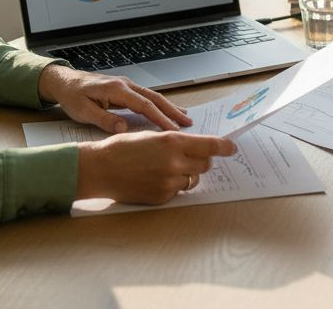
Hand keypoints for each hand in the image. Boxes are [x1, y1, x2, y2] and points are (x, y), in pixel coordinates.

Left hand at [39, 65, 190, 132]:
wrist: (65, 82)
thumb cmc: (73, 96)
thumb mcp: (83, 112)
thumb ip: (104, 119)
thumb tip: (124, 128)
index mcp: (116, 89)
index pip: (144, 105)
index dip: (160, 118)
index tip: (173, 129)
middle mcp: (125, 84)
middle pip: (154, 98)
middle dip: (172, 110)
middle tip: (188, 123)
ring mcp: (126, 85)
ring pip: (152, 96)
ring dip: (168, 107)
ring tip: (185, 117)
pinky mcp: (125, 89)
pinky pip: (146, 97)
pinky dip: (159, 104)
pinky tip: (166, 110)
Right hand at [76, 131, 237, 204]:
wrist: (100, 169)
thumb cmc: (122, 148)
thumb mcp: (150, 135)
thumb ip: (175, 141)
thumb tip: (196, 145)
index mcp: (172, 142)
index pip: (209, 145)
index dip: (224, 147)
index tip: (232, 148)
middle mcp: (174, 163)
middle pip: (205, 163)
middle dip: (202, 159)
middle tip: (190, 155)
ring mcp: (169, 182)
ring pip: (193, 178)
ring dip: (187, 173)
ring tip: (167, 167)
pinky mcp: (162, 197)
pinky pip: (178, 191)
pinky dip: (173, 184)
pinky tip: (155, 178)